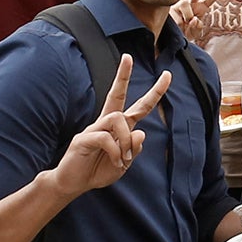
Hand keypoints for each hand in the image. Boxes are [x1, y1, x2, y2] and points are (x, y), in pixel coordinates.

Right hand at [49, 55, 172, 194]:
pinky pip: (105, 137)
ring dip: (125, 140)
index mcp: (120, 128)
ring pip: (117, 119)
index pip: (140, 107)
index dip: (155, 92)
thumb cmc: (97, 171)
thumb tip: (141, 131)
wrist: (73, 184)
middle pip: (117, 94)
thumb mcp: (124, 163)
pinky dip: (115, 151)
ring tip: (123, 159)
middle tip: (128, 57)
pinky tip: (115, 162)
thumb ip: (134, 149)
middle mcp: (106, 123)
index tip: (168, 75)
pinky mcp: (83, 138)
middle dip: (122, 75)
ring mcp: (93, 128)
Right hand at [171, 0, 229, 45]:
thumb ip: (197, 27)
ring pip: (185, 5)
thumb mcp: (195, 33)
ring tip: (185, 25)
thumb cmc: (186, 33)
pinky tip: (178, 25)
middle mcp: (191, 2)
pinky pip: (178, 14)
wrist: (173, 37)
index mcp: (201, 7)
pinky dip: (180, 23)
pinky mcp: (171, 8)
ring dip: (187, 17)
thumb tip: (194, 19)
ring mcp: (180, 4)